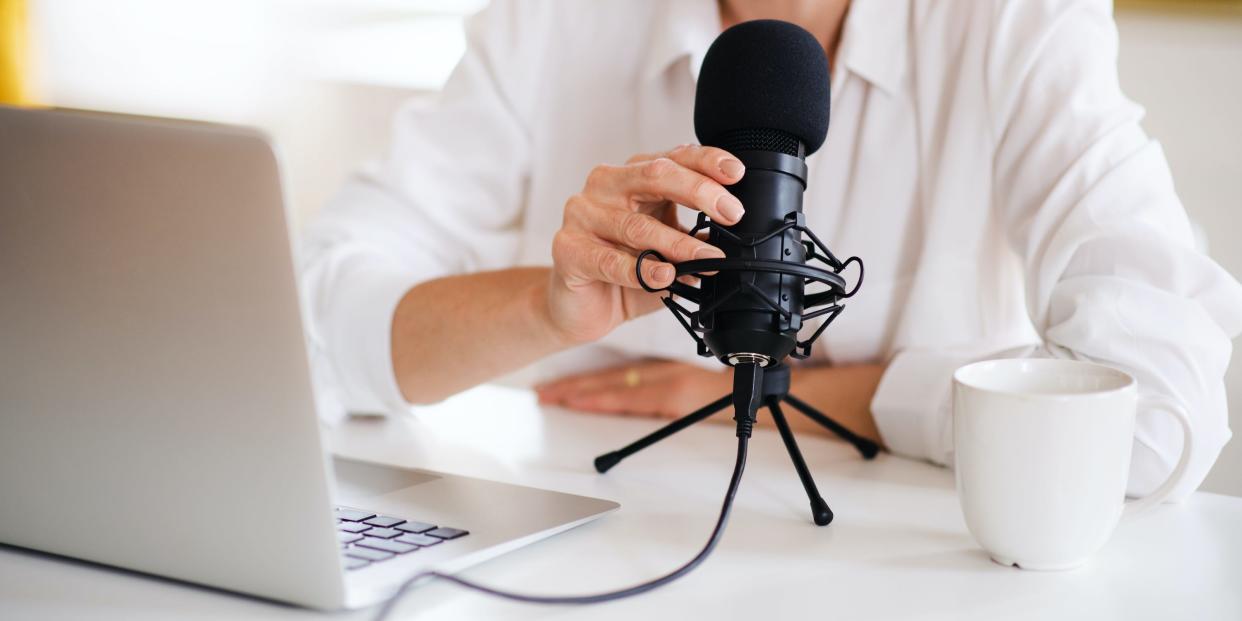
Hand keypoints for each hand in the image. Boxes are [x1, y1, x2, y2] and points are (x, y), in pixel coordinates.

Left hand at [538, 359, 887, 445]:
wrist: (783, 384)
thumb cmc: (758, 378)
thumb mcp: (719, 381)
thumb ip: (692, 384)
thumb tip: (668, 388)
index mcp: (676, 371)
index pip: (626, 374)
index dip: (593, 379)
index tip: (564, 384)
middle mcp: (668, 375)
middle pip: (613, 379)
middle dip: (577, 385)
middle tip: (543, 390)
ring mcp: (671, 385)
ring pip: (616, 386)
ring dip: (583, 391)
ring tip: (552, 396)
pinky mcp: (677, 396)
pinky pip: (632, 397)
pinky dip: (604, 398)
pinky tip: (584, 400)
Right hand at [543, 145, 746, 344]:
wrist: (582, 307)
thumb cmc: (626, 270)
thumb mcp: (668, 248)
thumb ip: (694, 236)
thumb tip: (732, 236)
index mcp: (632, 176)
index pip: (673, 157)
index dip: (706, 162)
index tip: (736, 174)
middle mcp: (605, 186)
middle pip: (655, 176)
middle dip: (699, 192)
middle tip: (732, 213)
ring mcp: (582, 215)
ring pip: (637, 224)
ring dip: (678, 244)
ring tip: (708, 260)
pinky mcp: (568, 249)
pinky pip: (609, 260)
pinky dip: (642, 270)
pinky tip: (664, 276)